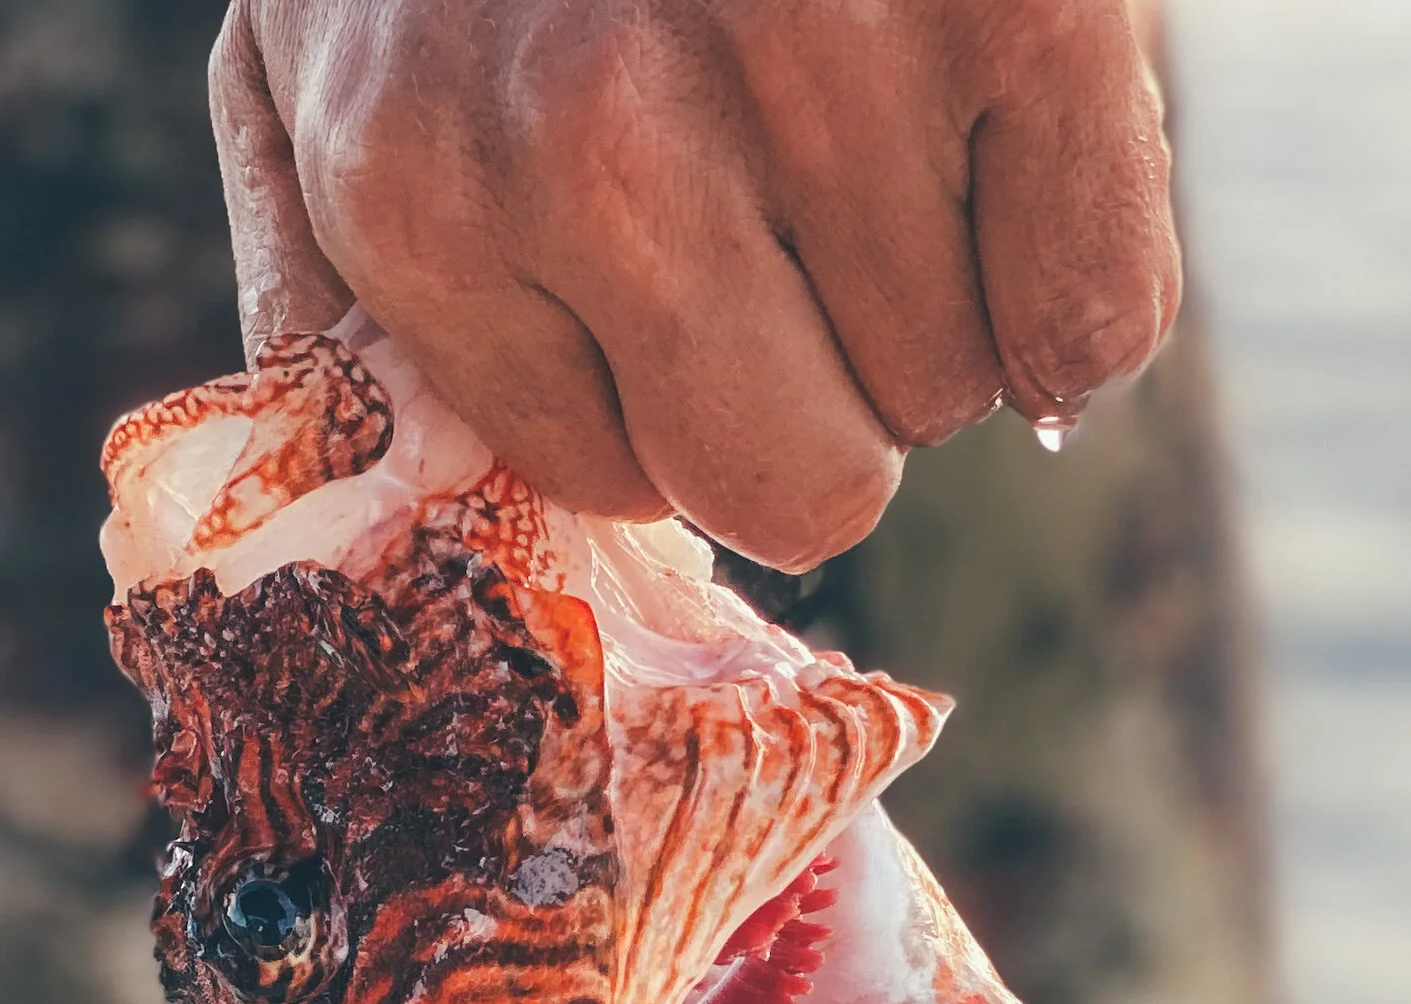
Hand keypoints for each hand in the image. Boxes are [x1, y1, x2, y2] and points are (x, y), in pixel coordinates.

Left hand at [211, 0, 1179, 568]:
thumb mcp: (316, 62)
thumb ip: (336, 301)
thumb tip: (387, 533)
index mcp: (421, 193)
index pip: (626, 480)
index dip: (668, 391)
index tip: (668, 267)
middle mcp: (602, 147)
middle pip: (808, 487)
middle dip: (816, 396)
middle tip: (799, 230)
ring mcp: (816, 62)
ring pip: (954, 389)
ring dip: (938, 291)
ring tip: (873, 119)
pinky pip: (1094, 313)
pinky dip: (1080, 285)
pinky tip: (1012, 166)